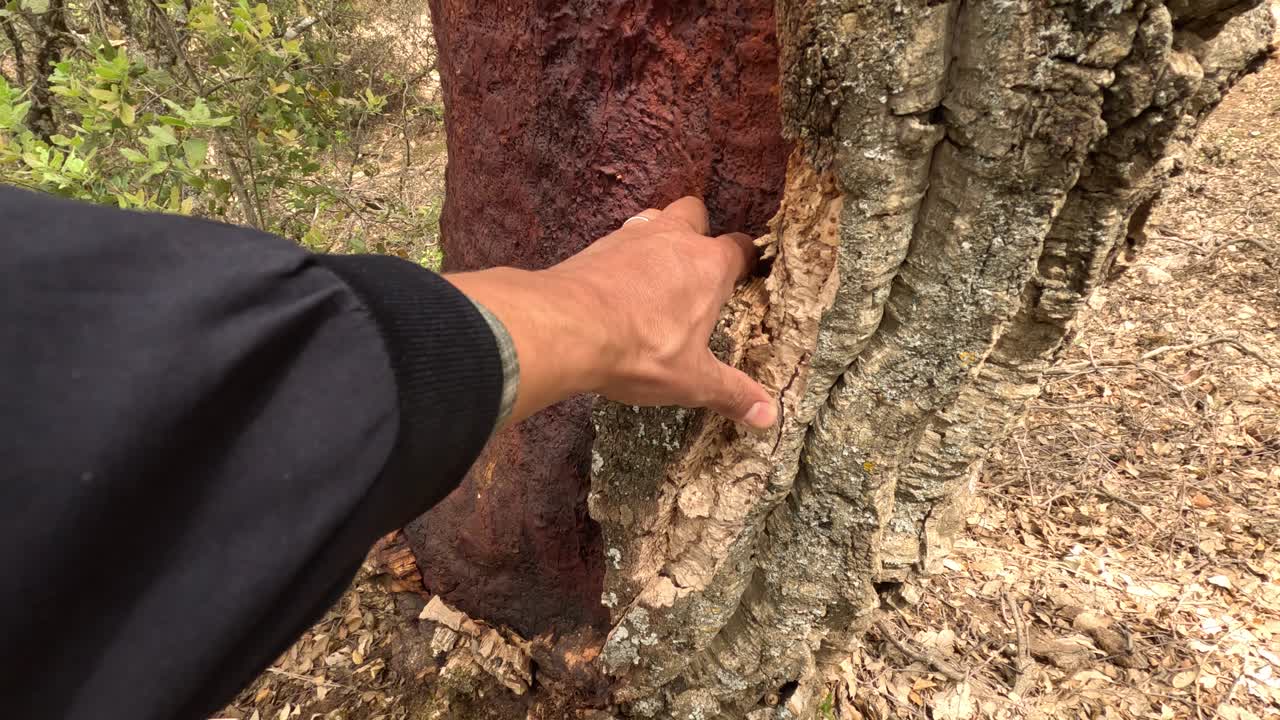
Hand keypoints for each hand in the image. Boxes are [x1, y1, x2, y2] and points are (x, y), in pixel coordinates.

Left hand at [446, 196, 776, 428]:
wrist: (565, 326)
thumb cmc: (640, 350)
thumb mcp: (691, 380)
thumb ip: (731, 393)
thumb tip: (768, 417)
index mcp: (708, 266)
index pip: (740, 248)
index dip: (745, 260)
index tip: (745, 275)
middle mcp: (673, 239)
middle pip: (694, 214)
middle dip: (698, 232)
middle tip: (695, 268)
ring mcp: (631, 237)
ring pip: (653, 219)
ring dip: (657, 239)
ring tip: (655, 273)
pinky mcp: (594, 247)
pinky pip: (617, 240)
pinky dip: (621, 256)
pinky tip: (615, 284)